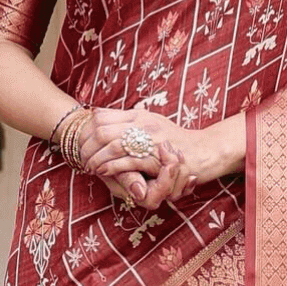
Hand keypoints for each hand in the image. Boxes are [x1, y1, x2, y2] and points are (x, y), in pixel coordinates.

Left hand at [77, 107, 240, 209]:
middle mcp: (143, 123)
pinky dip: (113, 167)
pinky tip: (104, 172)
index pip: (103, 116)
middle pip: (103, 130)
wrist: (205, 150)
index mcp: (139, 114)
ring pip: (113, 145)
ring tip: (90, 167)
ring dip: (97, 158)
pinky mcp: (158, 158)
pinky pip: (129, 161)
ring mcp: (151, 140)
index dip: (87, 129)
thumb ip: (128, 119)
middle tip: (80, 157)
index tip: (81, 141)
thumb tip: (99, 114)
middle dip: (87, 145)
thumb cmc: (178, 140)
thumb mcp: (152, 122)